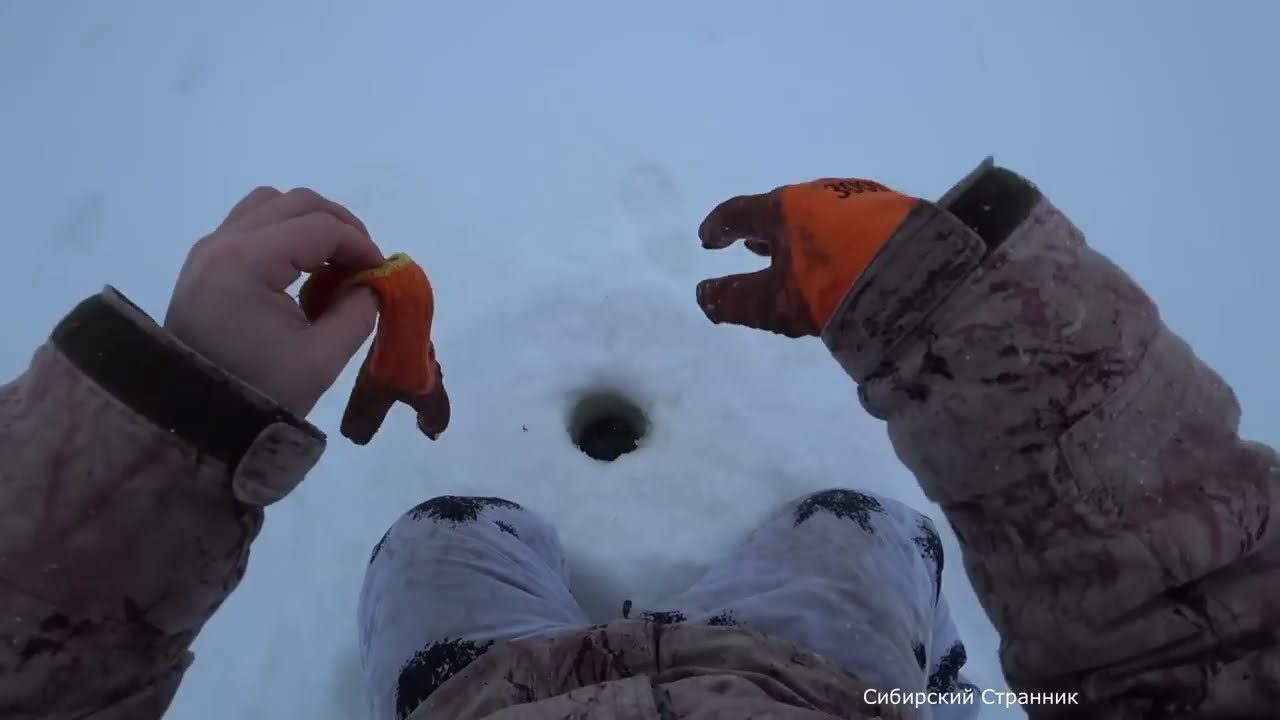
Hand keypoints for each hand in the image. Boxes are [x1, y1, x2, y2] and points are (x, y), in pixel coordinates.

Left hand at [165, 187, 384, 417]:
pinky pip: (250, 225)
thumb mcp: (322, 359)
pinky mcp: (203, 264)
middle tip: (364, 261)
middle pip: (295, 202)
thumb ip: (358, 313)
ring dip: (308, 223)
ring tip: (333, 261)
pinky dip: (283, 234)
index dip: (361, 245)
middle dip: (339, 225)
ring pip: (269, 204)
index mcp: (248, 261)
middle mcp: (223, 242)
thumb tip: (373, 284)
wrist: (191, 418)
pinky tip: (301, 270)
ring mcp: (208, 250)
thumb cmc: (259, 390)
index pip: (321, 228)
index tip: (382, 273)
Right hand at [696, 178, 917, 336]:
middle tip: (749, 246)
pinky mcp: (890, 213)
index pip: (739, 212)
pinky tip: (842, 257)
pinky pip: (848, 223)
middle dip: (762, 231)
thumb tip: (702, 296)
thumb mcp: (776, 301)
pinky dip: (832, 239)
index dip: (719, 227)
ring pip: (816, 216)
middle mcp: (818, 194)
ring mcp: (857, 199)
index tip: (707, 240)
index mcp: (783, 208)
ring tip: (794, 253)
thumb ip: (736, 299)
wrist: (914, 272)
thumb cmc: (830, 283)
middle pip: (780, 211)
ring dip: (799, 235)